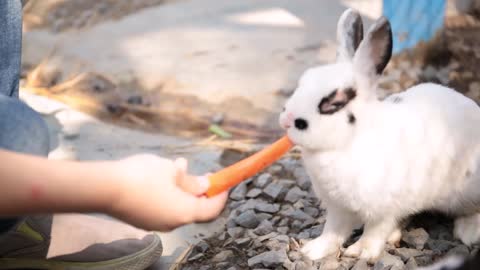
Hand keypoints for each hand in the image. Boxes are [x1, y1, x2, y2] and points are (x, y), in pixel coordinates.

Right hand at [108, 154, 227, 230]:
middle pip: (194, 208)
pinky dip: (168, 193)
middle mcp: (173, 223)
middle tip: (201, 172)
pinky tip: (160, 175)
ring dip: (182, 188)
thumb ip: (192, 181)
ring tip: (177, 166)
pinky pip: (162, 206)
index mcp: (185, 212)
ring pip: (177, 205)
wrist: (104, 188)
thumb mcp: (172, 171)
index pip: (212, 208)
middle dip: (199, 189)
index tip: (224, 182)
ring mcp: (156, 224)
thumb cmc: (142, 176)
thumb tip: (205, 186)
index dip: (221, 195)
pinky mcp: (142, 219)